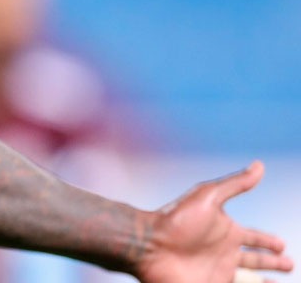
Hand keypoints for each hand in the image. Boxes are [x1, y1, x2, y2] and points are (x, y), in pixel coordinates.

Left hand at [136, 161, 292, 282]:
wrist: (149, 245)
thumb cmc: (175, 220)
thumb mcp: (208, 197)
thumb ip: (235, 184)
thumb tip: (259, 165)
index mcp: (226, 231)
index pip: (255, 238)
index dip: (269, 241)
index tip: (282, 244)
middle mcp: (223, 252)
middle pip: (254, 261)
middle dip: (272, 263)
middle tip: (289, 265)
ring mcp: (217, 271)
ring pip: (248, 280)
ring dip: (264, 282)